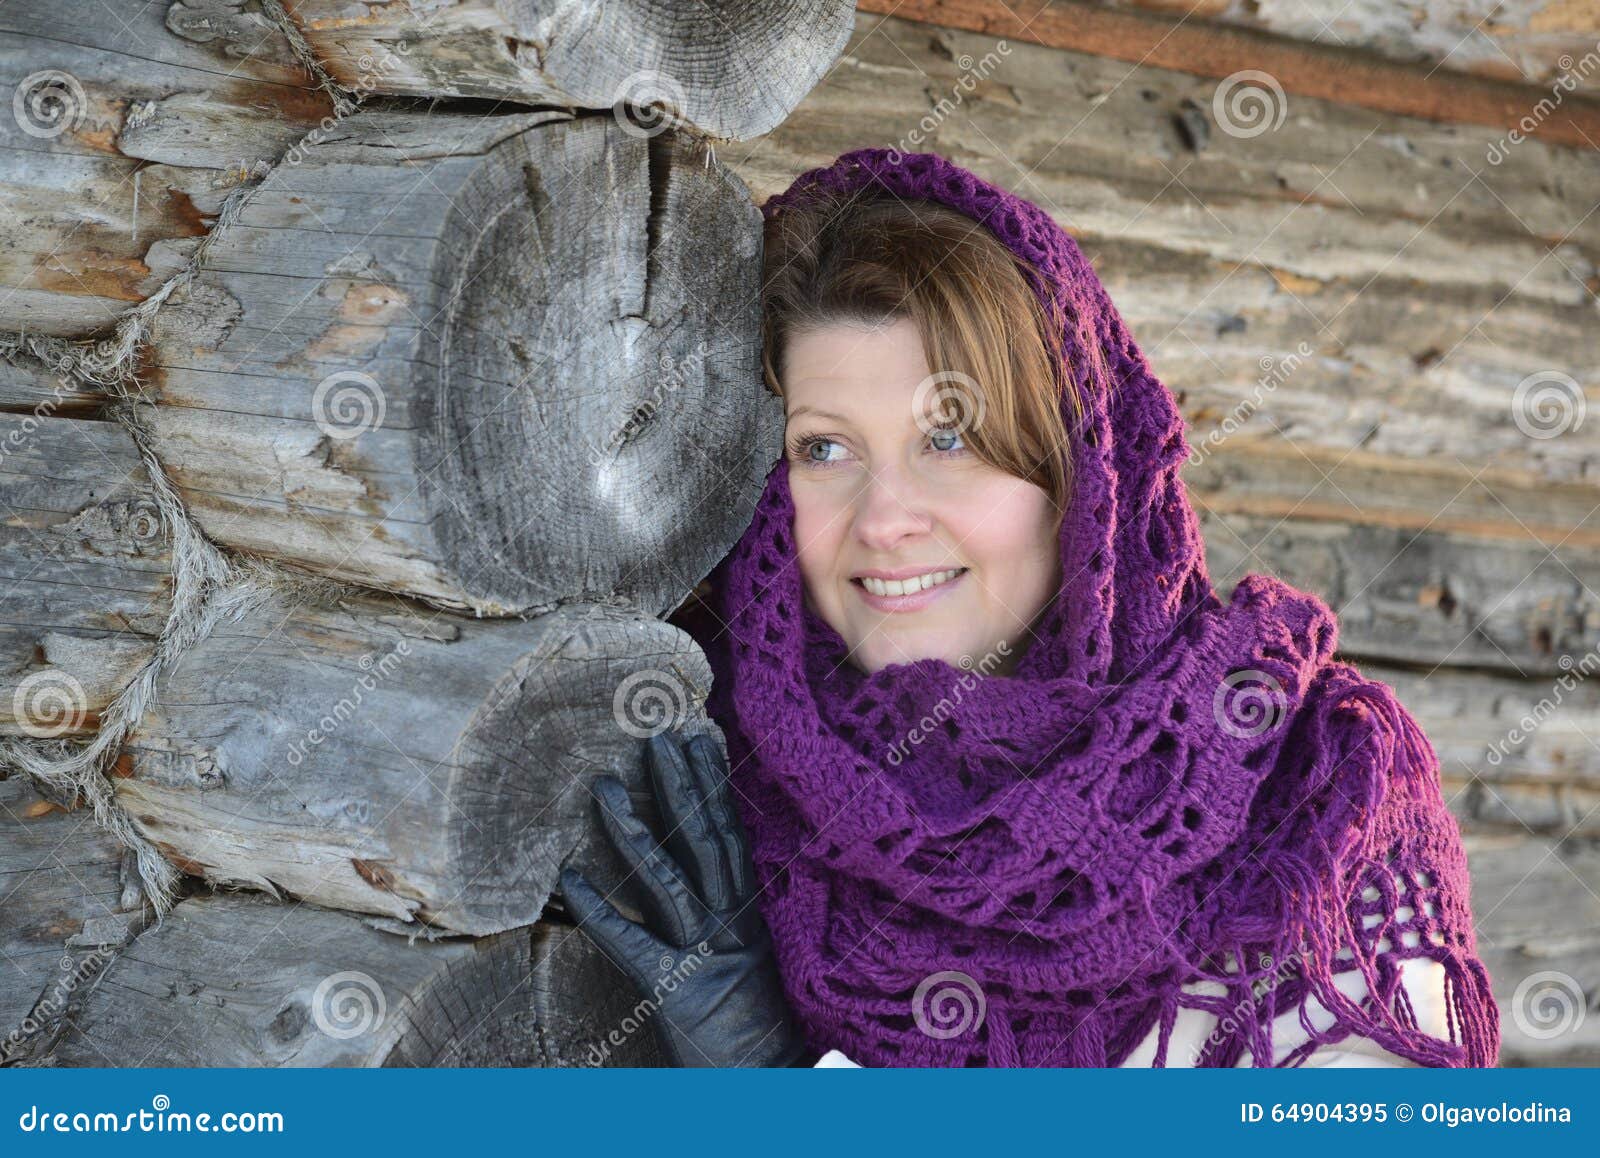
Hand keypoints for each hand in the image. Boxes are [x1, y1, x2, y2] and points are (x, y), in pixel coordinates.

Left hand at [558, 729, 807, 1066]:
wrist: (769, 1092)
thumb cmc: (767, 1038)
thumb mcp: (762, 969)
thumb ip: (743, 925)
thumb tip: (725, 881)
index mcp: (754, 917)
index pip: (733, 837)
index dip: (717, 787)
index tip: (701, 739)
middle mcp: (733, 926)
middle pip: (705, 841)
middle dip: (682, 785)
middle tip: (657, 733)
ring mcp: (704, 956)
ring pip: (666, 878)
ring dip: (634, 828)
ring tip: (604, 785)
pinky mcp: (674, 992)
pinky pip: (629, 945)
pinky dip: (599, 909)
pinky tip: (570, 876)